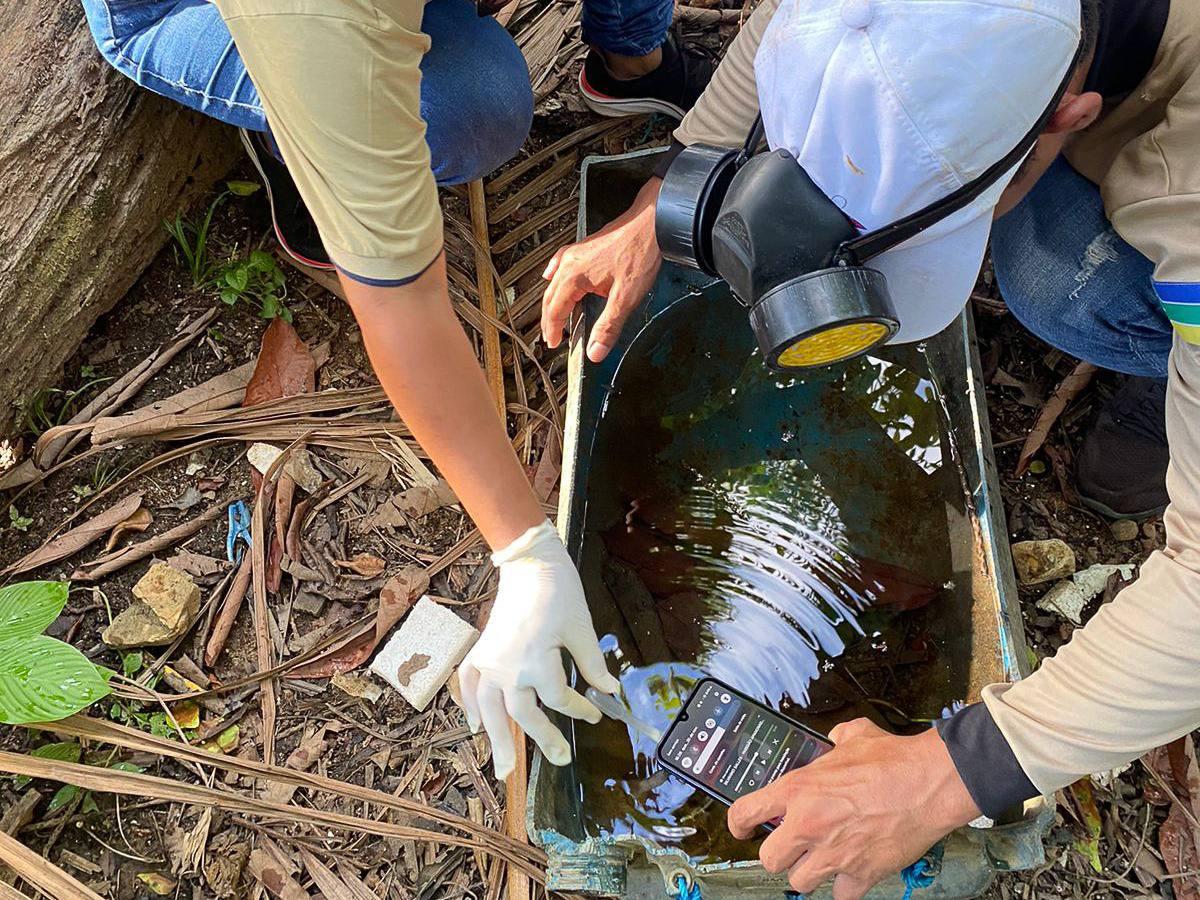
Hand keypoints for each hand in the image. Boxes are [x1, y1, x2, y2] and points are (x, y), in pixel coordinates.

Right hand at [458, 521, 620, 778]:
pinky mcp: (480, 651)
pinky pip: (469, 684)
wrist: (528, 563)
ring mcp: (489, 661)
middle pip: (523, 715)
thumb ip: (592, 663)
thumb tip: (610, 691)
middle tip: (561, 761)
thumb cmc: (559, 591)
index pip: (559, 698)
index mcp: (537, 661)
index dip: (579, 710)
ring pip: (490, 709)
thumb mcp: (581, 627)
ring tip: (503, 769)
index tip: (596, 716)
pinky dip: (469, 705)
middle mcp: (508, 668)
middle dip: (543, 740)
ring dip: (497, 739)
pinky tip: (474, 725)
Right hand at [541, 176, 662, 362]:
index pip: (554, 310)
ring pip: (555, 281)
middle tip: (552, 336)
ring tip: (555, 316)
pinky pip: (561, 264)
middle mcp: (569, 263)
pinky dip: (555, 275)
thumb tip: (595, 352)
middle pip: (550, 296)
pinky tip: (553, 275)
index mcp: (573, 277)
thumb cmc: (640, 253)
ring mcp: (576, 252)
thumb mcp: (625, 298)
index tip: (554, 343)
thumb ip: (608, 327)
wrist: (652, 222)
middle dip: (549, 319)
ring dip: (553, 300)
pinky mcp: (585, 246)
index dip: (553, 329)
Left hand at [727, 720, 980, 899]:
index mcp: (798, 789)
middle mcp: (808, 824)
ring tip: (824, 858)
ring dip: (810, 872)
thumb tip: (834, 738)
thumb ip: (835, 740)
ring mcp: (833, 853)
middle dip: (779, 853)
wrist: (928, 782)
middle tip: (792, 846)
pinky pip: (840, 895)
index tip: (741, 829)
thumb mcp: (854, 736)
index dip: (738, 824)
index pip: (745, 812)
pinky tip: (852, 871)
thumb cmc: (894, 760)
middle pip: (769, 858)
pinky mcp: (860, 874)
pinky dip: (844, 886)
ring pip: (800, 882)